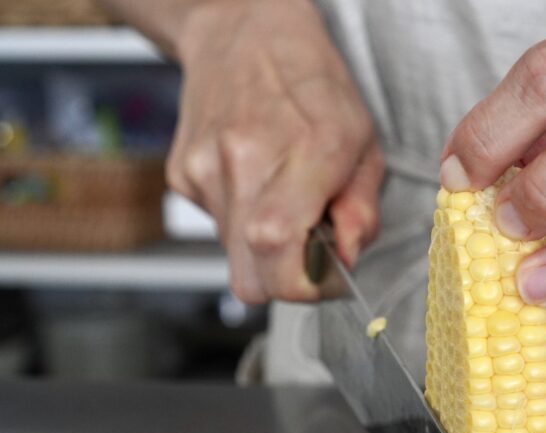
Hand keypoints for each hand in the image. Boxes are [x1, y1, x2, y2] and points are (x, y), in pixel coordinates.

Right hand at [168, 0, 381, 303]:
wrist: (244, 32)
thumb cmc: (313, 85)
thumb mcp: (364, 144)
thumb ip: (362, 210)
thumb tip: (345, 258)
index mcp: (305, 155)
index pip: (280, 258)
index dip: (304, 287)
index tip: (324, 277)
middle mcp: (247, 163)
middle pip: (250, 279)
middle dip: (283, 280)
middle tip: (307, 251)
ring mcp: (205, 168)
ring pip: (232, 257)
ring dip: (261, 248)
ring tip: (282, 202)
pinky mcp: (181, 173)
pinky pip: (215, 227)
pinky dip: (239, 220)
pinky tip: (253, 182)